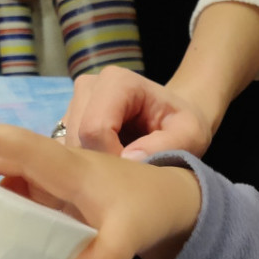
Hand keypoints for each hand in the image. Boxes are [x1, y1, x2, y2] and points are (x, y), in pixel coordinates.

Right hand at [0, 124, 201, 258]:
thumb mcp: (130, 236)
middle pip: (1, 153)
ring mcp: (50, 178)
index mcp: (70, 169)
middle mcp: (54, 166)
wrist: (167, 200)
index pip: (25, 148)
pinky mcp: (49, 192)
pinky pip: (11, 186)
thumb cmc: (145, 210)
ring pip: (2, 168)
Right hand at [62, 65, 214, 159]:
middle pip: (78, 139)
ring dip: (94, 167)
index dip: (112, 158)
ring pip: (69, 149)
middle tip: (130, 176)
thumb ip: (168, 145)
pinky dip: (86, 166)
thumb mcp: (190, 135)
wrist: (173, 117)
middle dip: (102, 165)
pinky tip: (109, 169)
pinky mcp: (68, 121)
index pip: (95, 128)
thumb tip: (128, 159)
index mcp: (117, 82)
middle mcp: (89, 86)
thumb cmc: (183, 124)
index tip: (135, 172)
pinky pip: (67, 152)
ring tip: (123, 170)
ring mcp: (74, 102)